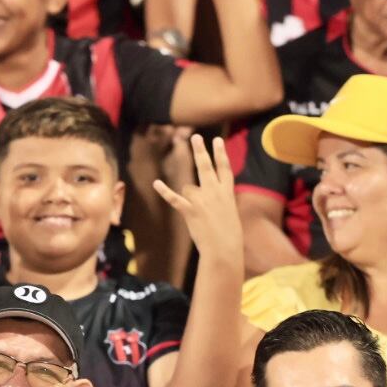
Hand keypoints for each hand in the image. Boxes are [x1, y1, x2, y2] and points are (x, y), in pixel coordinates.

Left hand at [151, 134, 242, 264]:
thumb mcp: (230, 214)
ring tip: (199, 215)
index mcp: (227, 194)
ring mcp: (201, 200)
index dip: (221, 153)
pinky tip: (156, 184)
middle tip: (195, 137)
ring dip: (190, 197)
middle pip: (206, 166)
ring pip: (189, 187)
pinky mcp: (189, 210)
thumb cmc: (230, 237)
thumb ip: (221, 202)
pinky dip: (164, 191)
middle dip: (200, 150)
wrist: (223, 250)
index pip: (224, 168)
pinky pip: (174, 198)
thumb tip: (211, 197)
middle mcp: (214, 192)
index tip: (218, 140)